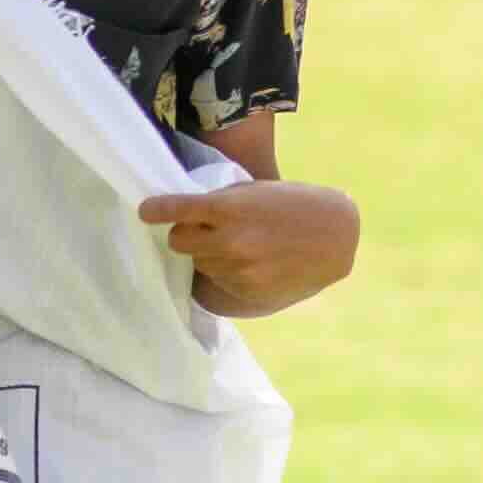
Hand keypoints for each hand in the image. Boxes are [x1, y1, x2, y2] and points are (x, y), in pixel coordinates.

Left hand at [142, 176, 358, 313]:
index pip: (178, 210)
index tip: (146, 210)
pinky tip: (252, 263)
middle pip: (179, 241)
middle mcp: (229, 241)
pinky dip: (228, 273)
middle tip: (206, 230)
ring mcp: (237, 269)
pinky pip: (219, 282)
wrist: (336, 238)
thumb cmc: (296, 205)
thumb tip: (187, 217)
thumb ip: (221, 203)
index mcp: (229, 209)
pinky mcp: (246, 291)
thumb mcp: (257, 192)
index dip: (157, 209)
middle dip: (187, 234)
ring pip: (198, 263)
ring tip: (239, 246)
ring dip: (209, 254)